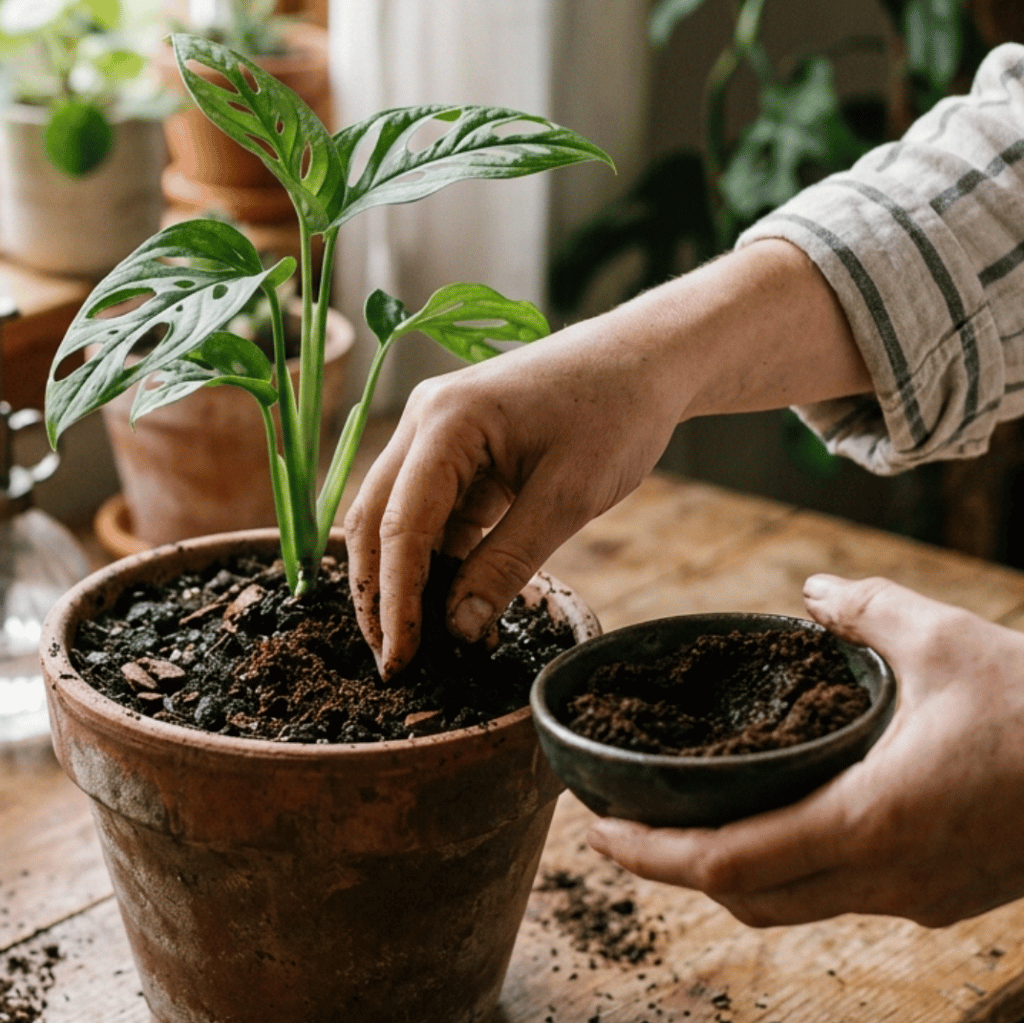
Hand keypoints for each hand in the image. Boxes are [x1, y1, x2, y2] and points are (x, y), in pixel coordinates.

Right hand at [344, 322, 683, 677]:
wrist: (648, 359)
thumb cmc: (617, 412)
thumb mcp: (569, 497)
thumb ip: (508, 564)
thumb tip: (457, 628)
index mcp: (447, 421)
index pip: (401, 524)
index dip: (395, 599)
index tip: (401, 659)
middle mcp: (424, 420)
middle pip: (375, 520)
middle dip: (378, 594)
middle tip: (395, 662)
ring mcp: (435, 432)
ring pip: (395, 519)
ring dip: (404, 579)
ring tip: (424, 642)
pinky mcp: (456, 450)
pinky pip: (430, 512)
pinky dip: (437, 560)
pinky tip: (454, 604)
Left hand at [587, 575, 1023, 927]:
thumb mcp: (945, 636)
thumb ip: (864, 607)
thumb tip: (813, 585)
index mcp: (869, 822)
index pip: (726, 863)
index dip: (649, 853)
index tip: (595, 828)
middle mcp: (884, 878)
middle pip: (744, 898)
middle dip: (670, 869)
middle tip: (618, 827)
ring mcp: (914, 900)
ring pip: (792, 906)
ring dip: (730, 874)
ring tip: (682, 826)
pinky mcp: (942, 900)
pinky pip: (841, 897)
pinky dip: (792, 870)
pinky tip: (779, 823)